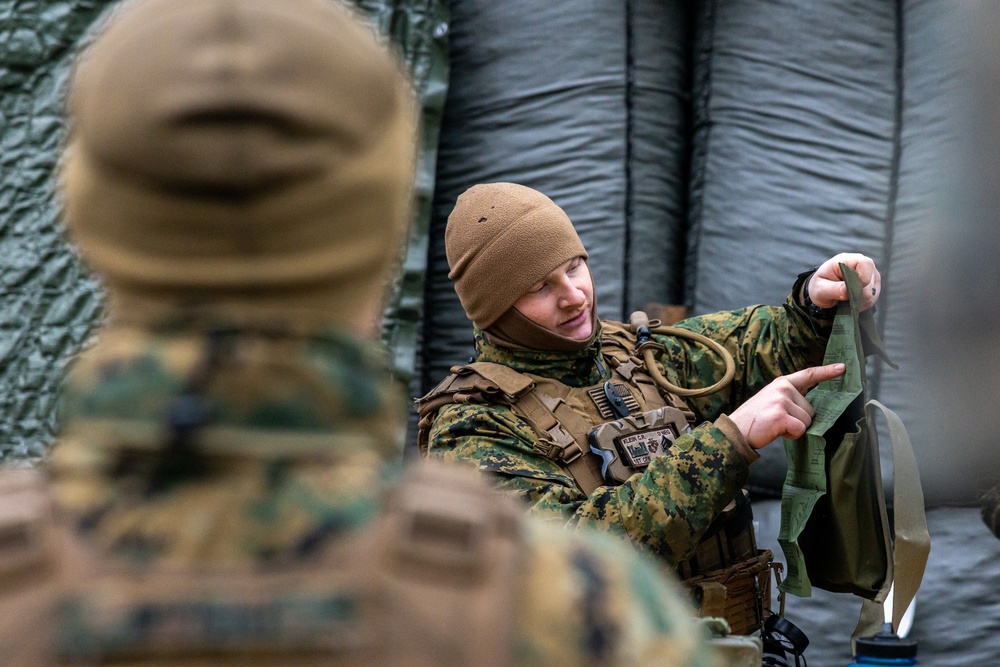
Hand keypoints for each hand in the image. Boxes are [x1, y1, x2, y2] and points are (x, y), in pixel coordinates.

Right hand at [728, 363, 845, 448]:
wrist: (734, 431)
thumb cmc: (754, 419)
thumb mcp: (770, 399)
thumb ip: (790, 398)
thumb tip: (811, 409)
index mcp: (781, 383)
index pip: (808, 375)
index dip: (827, 371)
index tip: (842, 368)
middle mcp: (783, 389)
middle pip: (811, 409)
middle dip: (799, 419)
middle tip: (778, 420)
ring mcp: (782, 401)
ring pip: (807, 421)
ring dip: (795, 428)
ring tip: (775, 426)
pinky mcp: (781, 415)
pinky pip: (801, 429)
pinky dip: (792, 435)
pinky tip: (777, 431)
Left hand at [806, 253, 879, 311]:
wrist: (823, 290)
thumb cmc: (820, 285)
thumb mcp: (820, 289)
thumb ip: (834, 289)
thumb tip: (846, 292)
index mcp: (846, 260)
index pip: (865, 263)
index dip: (863, 277)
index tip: (853, 290)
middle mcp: (861, 264)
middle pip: (870, 281)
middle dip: (858, 294)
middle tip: (844, 299)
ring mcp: (869, 273)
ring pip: (873, 291)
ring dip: (860, 300)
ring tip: (846, 301)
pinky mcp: (873, 283)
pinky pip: (873, 297)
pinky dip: (863, 303)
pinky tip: (852, 301)